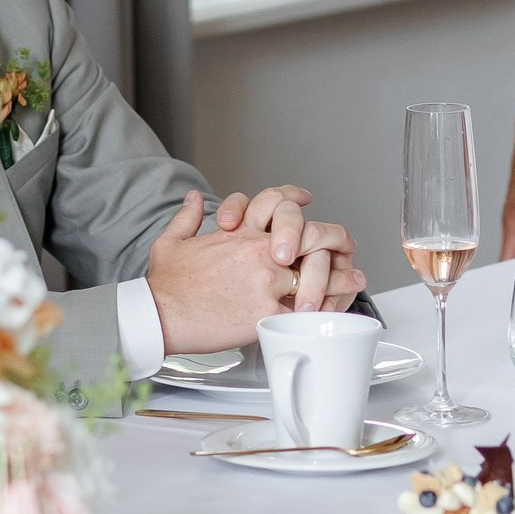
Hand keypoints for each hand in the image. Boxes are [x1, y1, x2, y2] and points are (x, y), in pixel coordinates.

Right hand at [147, 190, 340, 351]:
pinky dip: (321, 311)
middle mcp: (259, 252)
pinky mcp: (266, 314)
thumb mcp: (171, 241)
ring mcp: (266, 283)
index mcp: (240, 233)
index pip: (277, 203)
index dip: (296, 198)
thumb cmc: (166, 284)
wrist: (160, 314)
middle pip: (310, 236)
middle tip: (347, 245)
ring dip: (339, 278)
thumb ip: (186, 217)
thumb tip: (191, 199)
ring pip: (316, 275)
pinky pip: (303, 312)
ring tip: (353, 279)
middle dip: (335, 238)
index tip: (308, 201)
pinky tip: (333, 311)